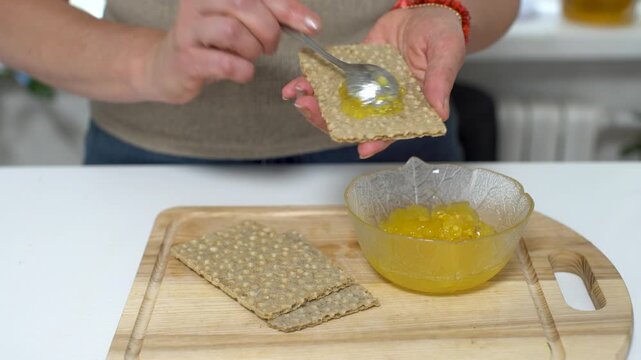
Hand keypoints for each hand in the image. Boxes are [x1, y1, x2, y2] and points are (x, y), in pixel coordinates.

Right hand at [141, 0, 320, 103]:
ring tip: (249, 57)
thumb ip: (273, 15)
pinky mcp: (185, 58)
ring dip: (252, 50)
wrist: (170, 67)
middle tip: (269, 47)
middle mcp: (198, 1)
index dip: (288, 8)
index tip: (313, 25)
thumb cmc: (213, 42)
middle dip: (268, 31)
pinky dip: (242, 70)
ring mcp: (188, 28)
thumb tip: (310, 22)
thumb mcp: (244, 21)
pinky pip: (223, 62)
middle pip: (245, 5)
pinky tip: (242, 71)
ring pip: (233, 31)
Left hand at [282, 6, 464, 158]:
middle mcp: (385, 102)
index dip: (377, 141)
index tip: (362, 148)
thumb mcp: (447, 53)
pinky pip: (332, 80)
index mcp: (410, 107)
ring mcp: (367, 87)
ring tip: (298, 96)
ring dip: (317, 105)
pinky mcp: (354, 69)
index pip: (392, 130)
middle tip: (311, 111)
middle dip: (331, 121)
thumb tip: (439, 112)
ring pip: (339, 105)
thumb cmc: (443, 34)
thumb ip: (440, 81)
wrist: (425, 11)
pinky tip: (297, 84)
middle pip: (357, 122)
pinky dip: (314, 83)